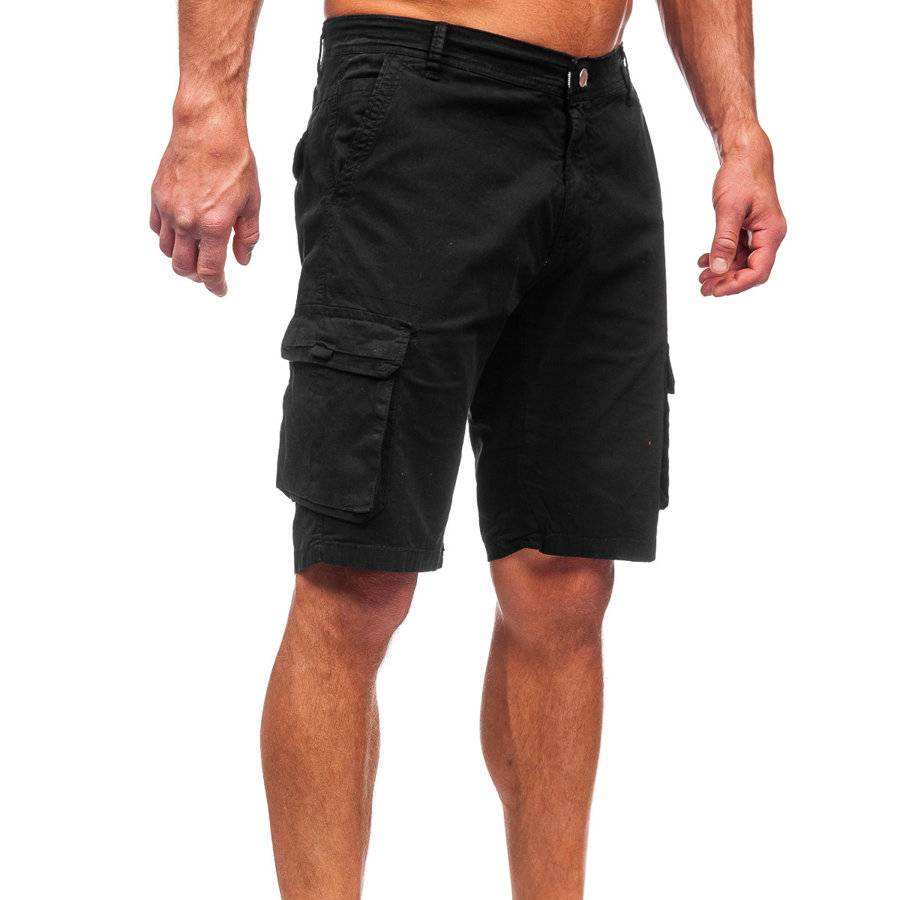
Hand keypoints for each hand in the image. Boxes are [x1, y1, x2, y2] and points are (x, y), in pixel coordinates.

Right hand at [151, 106, 260, 296]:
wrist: (207, 129)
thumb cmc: (233, 162)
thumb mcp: (252, 203)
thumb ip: (247, 236)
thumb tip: (242, 259)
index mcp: (213, 226)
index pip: (209, 270)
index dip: (215, 286)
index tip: (220, 290)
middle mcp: (186, 221)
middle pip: (182, 266)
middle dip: (196, 276)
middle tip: (207, 274)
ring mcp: (168, 209)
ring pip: (166, 250)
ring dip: (179, 257)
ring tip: (194, 253)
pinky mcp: (157, 196)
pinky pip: (155, 228)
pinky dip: (166, 237)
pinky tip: (179, 233)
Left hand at [698, 126, 786, 297]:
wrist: (744, 154)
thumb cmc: (741, 175)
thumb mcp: (728, 209)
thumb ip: (724, 241)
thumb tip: (718, 269)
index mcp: (772, 232)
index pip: (758, 271)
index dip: (736, 284)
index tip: (715, 291)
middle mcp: (770, 235)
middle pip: (751, 270)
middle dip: (727, 281)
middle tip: (703, 288)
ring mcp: (760, 233)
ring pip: (742, 262)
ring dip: (722, 271)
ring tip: (701, 277)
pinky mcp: (750, 228)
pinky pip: (738, 250)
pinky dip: (722, 257)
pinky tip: (704, 261)